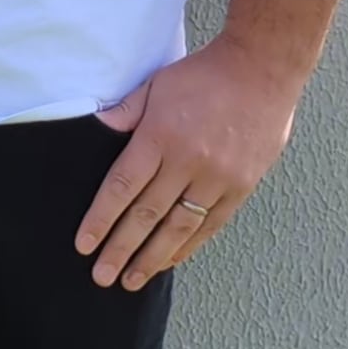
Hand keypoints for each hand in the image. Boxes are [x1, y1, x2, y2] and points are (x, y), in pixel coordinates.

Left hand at [76, 35, 304, 289]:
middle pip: (147, 215)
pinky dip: (188, 245)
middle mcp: (188, 161)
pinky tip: (170, 260)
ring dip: (153, 257)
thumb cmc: (204, 75)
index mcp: (160, 135)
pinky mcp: (241, 186)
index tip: (84, 245)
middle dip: (121, 249)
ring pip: (179, 227)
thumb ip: (125, 113)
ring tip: (132, 279)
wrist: (263, 69)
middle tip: (101, 277)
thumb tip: (95, 128)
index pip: (122, 186)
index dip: (101, 219)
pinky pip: (210, 224)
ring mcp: (218, 177)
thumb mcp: (156, 85)